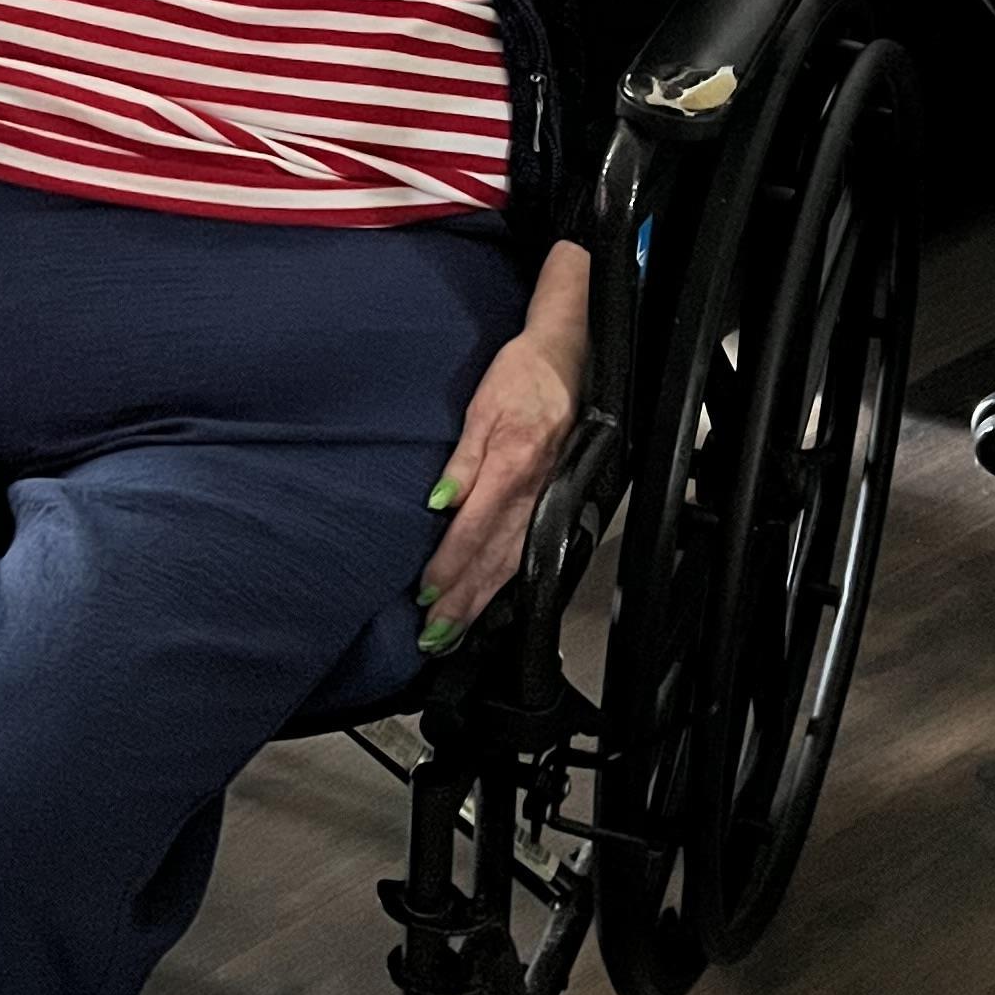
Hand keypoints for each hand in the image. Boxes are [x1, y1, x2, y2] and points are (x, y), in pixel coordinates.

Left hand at [418, 247, 591, 643]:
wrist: (569, 358)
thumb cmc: (522, 376)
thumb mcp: (481, 407)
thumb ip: (464, 459)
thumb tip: (440, 503)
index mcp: (513, 467)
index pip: (474, 530)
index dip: (450, 566)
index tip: (425, 594)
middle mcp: (534, 492)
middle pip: (495, 559)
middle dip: (463, 601)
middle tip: (433, 637)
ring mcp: (549, 500)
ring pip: (514, 562)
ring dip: (483, 600)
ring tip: (455, 631)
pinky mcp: (557, 501)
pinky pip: (532, 549)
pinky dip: (510, 581)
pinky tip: (492, 600)